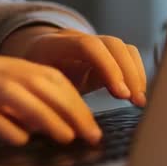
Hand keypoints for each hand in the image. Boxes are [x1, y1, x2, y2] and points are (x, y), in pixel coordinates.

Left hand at [0, 27, 147, 106]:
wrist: (30, 56)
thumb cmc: (28, 79)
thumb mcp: (28, 88)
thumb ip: (39, 102)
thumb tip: (53, 127)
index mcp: (53, 45)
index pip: (87, 46)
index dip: (107, 67)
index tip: (120, 95)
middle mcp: (76, 38)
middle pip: (111, 44)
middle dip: (127, 72)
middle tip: (135, 100)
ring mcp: (92, 43)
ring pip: (122, 48)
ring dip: (135, 74)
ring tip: (139, 101)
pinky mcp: (104, 54)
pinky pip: (127, 55)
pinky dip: (136, 73)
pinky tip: (136, 94)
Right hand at [0, 53, 102, 148]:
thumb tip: (35, 125)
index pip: (41, 74)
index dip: (72, 97)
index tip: (91, 123)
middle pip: (36, 80)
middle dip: (70, 107)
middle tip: (91, 134)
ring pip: (13, 92)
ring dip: (45, 115)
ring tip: (66, 137)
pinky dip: (2, 125)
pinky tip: (19, 140)